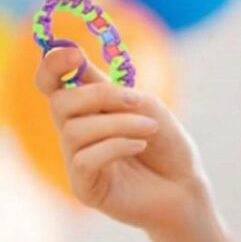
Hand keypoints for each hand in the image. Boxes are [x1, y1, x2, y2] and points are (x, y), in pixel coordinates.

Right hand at [35, 45, 211, 235]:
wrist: (187, 188)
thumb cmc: (169, 147)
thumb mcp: (149, 109)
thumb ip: (116, 90)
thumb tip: (81, 66)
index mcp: (89, 110)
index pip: (53, 84)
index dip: (53, 66)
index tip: (73, 54)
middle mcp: (77, 133)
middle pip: (60, 102)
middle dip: (99, 95)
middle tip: (136, 100)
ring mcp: (77, 161)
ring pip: (75, 130)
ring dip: (119, 123)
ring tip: (150, 129)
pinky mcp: (84, 187)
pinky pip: (84, 159)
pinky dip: (116, 146)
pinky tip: (141, 147)